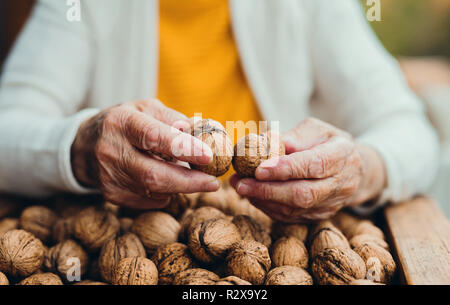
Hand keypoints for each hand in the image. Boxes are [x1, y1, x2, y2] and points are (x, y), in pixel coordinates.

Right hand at [71, 99, 219, 208]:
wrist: (85, 146)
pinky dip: (166, 193)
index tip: (209, 156)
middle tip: (213, 182)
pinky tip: (169, 182)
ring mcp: (110, 176)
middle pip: (154, 174)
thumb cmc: (125, 123)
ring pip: (154, 190)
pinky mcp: (112, 194)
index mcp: (122, 122)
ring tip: (195, 178)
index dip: (183, 148)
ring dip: (181, 186)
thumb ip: (174, 119)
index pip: (153, 136)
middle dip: (189, 181)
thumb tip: (202, 131)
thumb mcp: (146, 109)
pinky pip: (149, 200)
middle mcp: (112, 150)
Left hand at [230, 118, 385, 221]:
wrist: (354, 169)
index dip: (285, 169)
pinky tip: (253, 196)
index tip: (258, 169)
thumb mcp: (316, 130)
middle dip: (268, 190)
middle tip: (241, 184)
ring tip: (241, 187)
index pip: (313, 165)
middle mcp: (341, 183)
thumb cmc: (328, 143)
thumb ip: (294, 137)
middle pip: (303, 194)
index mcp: (342, 155)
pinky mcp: (319, 215)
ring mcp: (331, 204)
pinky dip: (268, 207)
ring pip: (295, 209)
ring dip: (263, 200)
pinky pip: (292, 217)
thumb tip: (267, 142)